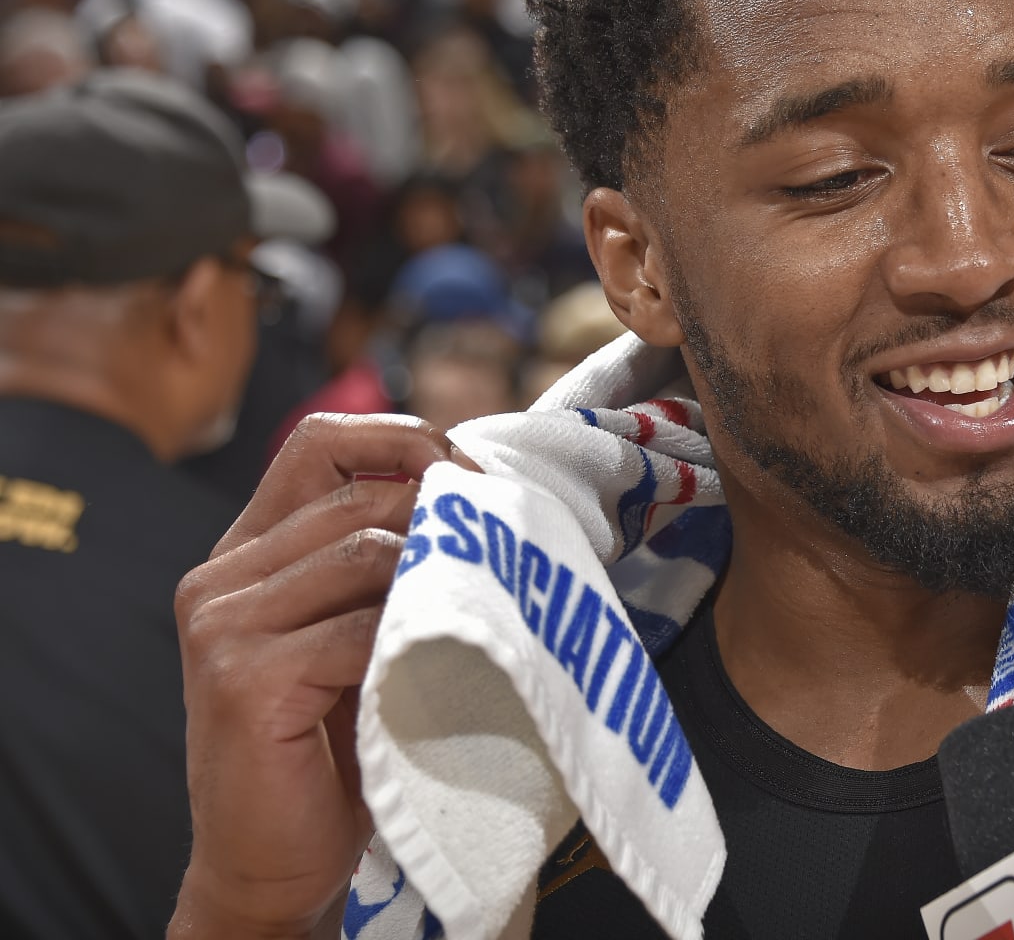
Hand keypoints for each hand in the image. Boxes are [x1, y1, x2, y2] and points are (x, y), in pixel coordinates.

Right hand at [168, 414, 464, 938]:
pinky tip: (441, 662)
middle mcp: (219, 577)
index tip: (472, 476)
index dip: (403, 439)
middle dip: (445, 513)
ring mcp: (221, 625)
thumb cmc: (337, 745)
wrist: (274, 863)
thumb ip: (386, 563)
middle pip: (357, 495)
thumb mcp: (358, 632)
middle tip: (505, 546)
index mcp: (245, 553)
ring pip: (365, 551)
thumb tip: (478, 490)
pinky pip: (358, 627)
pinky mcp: (242, 677)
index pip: (319, 444)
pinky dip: (416, 638)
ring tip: (479, 612)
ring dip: (438, 577)